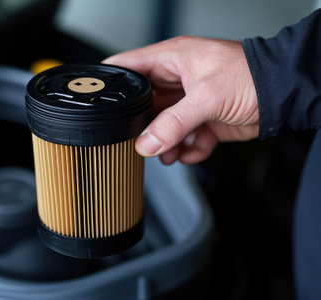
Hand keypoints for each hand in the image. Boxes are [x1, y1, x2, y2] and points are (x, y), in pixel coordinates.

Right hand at [103, 36, 258, 164]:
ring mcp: (190, 102)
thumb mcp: (207, 97)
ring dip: (166, 143)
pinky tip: (194, 150)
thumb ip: (173, 123)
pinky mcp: (203, 121)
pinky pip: (185, 139)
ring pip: (164, 126)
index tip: (101, 103)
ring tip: (170, 153)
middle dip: (143, 125)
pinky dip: (188, 149)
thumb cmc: (253, 77)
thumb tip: (147, 143)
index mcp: (172, 60)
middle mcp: (178, 80)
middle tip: (142, 141)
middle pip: (144, 105)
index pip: (130, 67)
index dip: (113, 83)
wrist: (285, 95)